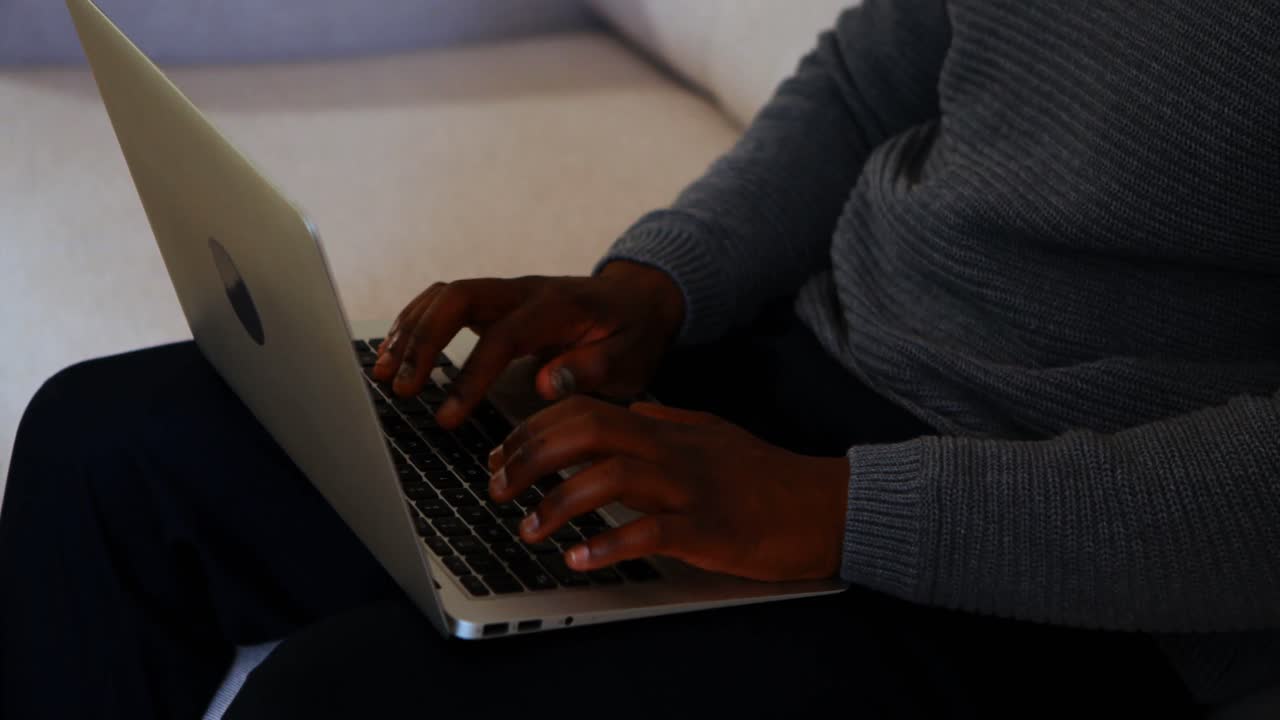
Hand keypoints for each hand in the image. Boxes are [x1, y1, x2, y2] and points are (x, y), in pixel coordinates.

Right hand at [373, 262, 683, 428]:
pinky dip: (415, 324)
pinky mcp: (494, 301)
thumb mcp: (630, 356)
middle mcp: (525, 291)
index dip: (470, 376)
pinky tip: (395, 354)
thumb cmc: (633, 333)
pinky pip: (445, 302)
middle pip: (459, 297)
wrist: (639, 300)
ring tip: (384, 374)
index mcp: (558, 306)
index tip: (447, 417)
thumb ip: (592, 368)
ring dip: (410, 331)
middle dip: (424, 341)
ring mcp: (506, 292)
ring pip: (445, 295)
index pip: (502, 336)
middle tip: (401, 387)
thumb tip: (545, 384)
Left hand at [488, 396, 850, 581]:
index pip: (585, 410)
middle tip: (497, 488)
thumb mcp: (708, 434)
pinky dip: (609, 545)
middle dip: (531, 455)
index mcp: (665, 428)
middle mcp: (671, 449)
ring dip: (559, 503)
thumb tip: (623, 411)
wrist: (825, 505)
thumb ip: (663, 421)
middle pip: (587, 430)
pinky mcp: (709, 529)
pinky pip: (651, 531)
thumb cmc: (764, 475)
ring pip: (611, 476)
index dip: (532, 429)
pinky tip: (579, 559)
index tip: (500, 456)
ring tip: (530, 530)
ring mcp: (690, 487)